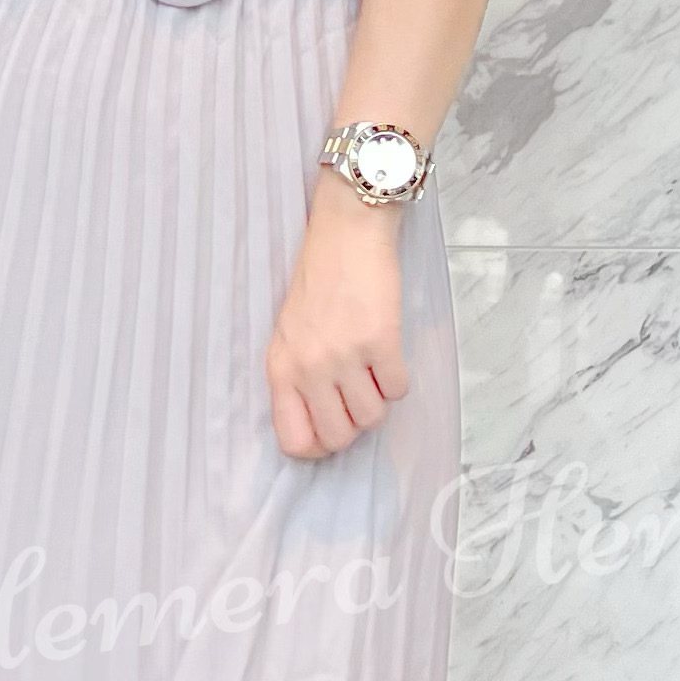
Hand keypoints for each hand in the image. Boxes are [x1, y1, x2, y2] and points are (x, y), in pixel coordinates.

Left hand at [266, 187, 410, 459]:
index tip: (332, 430)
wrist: (346, 235)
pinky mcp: (381, 341)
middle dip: (353, 424)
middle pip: (339, 437)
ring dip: (378, 399)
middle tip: (357, 396)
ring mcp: (345, 356)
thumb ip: (296, 380)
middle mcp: (310, 368)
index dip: (318, 446)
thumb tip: (319, 426)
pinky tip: (387, 353)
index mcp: (281, 368)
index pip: (294, 440)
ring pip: (373, 418)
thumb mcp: (288, 334)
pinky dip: (398, 378)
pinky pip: (398, 390)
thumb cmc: (318, 282)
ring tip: (371, 369)